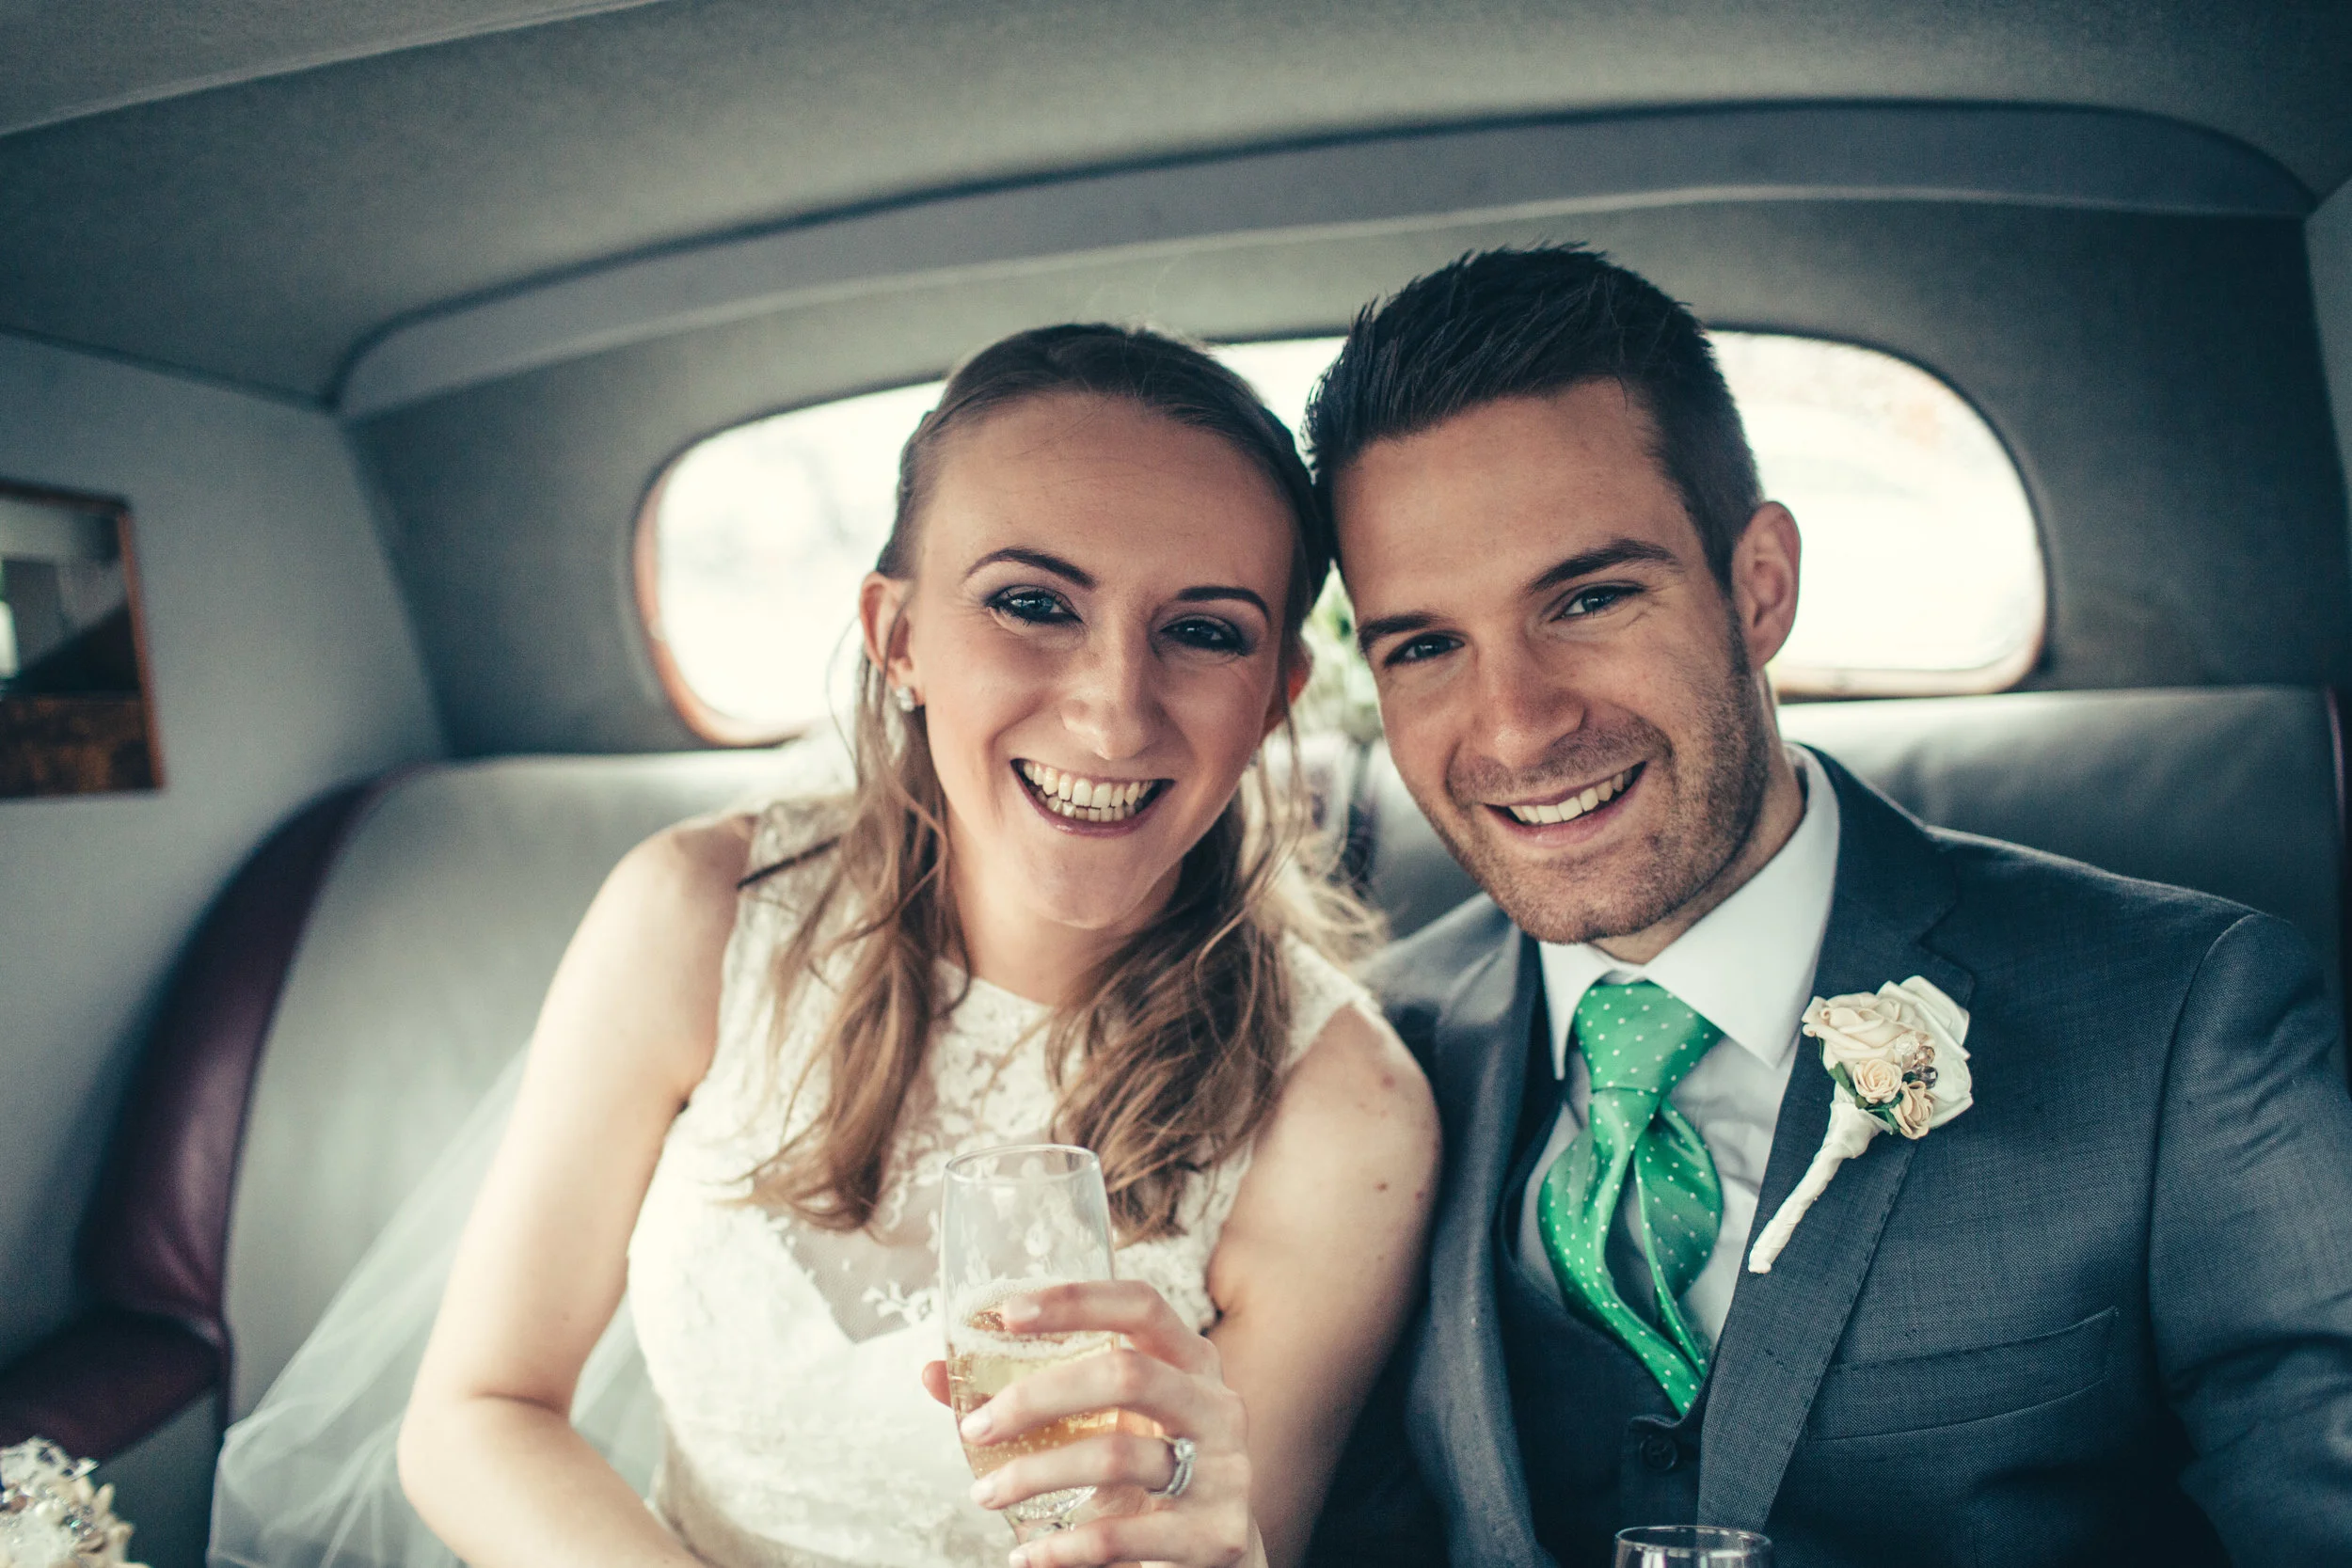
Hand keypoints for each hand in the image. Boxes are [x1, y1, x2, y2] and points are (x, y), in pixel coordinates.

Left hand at [918, 1279, 1260, 1567]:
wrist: (1219, 1556)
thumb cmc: (1145, 1472)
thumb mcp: (1101, 1424)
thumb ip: (1029, 1393)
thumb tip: (933, 1372)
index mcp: (1190, 1361)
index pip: (1140, 1305)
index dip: (1075, 1300)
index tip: (1005, 1314)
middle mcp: (1217, 1405)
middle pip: (1125, 1374)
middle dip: (1036, 1397)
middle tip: (977, 1427)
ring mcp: (1225, 1470)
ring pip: (1116, 1456)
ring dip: (1033, 1475)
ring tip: (985, 1495)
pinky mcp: (1215, 1536)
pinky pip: (1123, 1535)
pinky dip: (1063, 1547)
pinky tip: (1026, 1553)